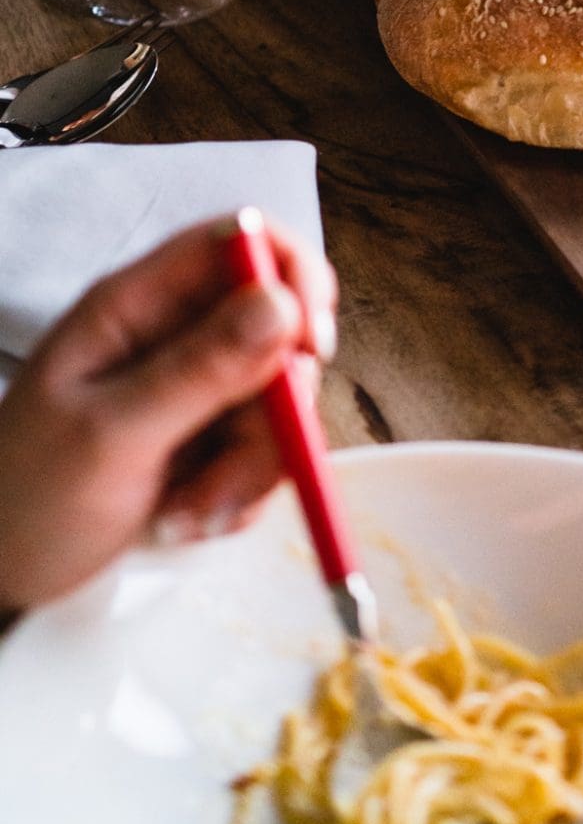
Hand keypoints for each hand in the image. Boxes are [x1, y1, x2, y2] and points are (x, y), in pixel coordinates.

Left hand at [0, 217, 335, 614]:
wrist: (0, 580)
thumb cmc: (26, 502)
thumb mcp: (113, 437)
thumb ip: (201, 369)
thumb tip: (283, 303)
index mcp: (138, 306)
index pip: (242, 242)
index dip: (292, 275)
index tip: (311, 343)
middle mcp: (173, 334)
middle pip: (277, 331)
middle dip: (272, 410)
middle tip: (233, 470)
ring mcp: (193, 387)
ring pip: (278, 400)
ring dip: (252, 467)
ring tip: (188, 515)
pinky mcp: (207, 438)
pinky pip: (266, 449)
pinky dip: (242, 492)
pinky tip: (191, 521)